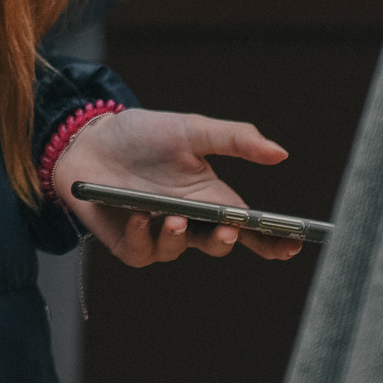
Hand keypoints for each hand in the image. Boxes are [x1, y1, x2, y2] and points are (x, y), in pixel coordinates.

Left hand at [52, 108, 302, 264]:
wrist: (89, 138)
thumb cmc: (143, 135)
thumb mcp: (191, 129)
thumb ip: (235, 140)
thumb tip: (280, 153)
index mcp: (210, 197)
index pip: (248, 227)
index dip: (273, 240)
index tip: (293, 243)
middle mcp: (189, 220)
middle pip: (218, 245)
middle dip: (226, 243)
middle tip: (229, 232)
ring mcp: (158, 234)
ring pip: (178, 251)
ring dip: (179, 238)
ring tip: (175, 219)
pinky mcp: (128, 242)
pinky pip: (142, 252)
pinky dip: (144, 237)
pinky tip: (140, 217)